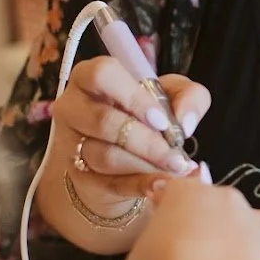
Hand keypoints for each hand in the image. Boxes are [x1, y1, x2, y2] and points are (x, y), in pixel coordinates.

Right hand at [50, 56, 210, 220]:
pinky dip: (140, 185)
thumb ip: (189, 96)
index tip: (162, 120)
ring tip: (174, 168)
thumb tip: (186, 123)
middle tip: (176, 155)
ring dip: (146, 165)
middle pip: (104, 121)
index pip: (103, 74)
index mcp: (91, 76)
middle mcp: (72, 107)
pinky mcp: (79, 176)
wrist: (126, 155)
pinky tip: (162, 185)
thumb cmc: (146, 115)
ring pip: (105, 156)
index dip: (134, 98)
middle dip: (146, 142)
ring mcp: (70, 143)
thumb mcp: (172, 95)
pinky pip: (109, 183)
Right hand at [106, 169, 259, 259]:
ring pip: (234, 228)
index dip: (168, 215)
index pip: (173, 193)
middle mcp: (217, 195)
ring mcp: (246, 215)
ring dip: (224, 246)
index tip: (164, 235)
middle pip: (208, 208)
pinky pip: (256, 250)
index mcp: (182, 192)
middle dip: (198, 230)